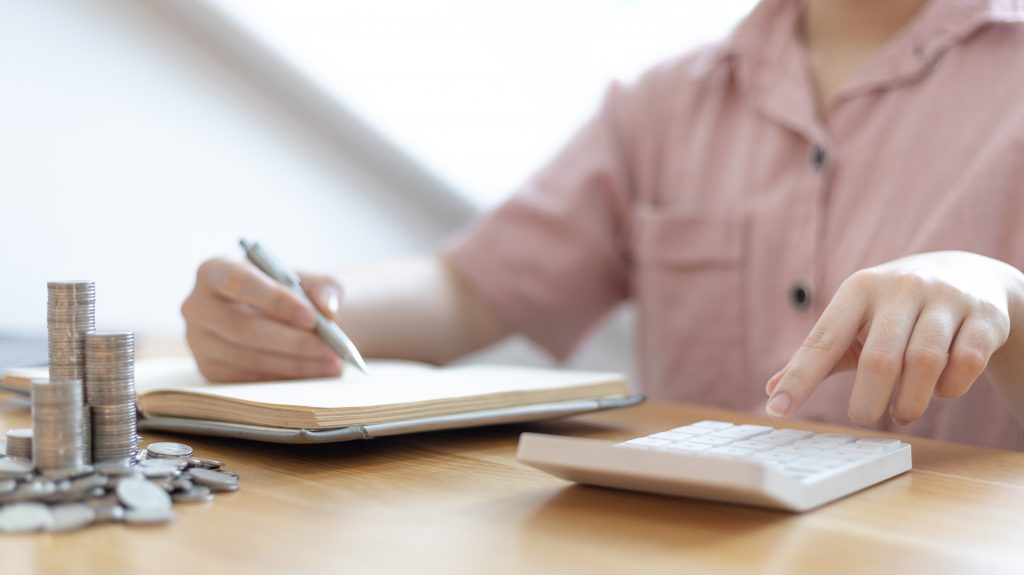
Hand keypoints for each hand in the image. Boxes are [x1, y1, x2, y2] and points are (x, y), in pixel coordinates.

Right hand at [181, 257, 344, 381]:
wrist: (274, 315)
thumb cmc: (287, 291)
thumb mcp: (307, 280)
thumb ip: (323, 287)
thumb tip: (329, 310)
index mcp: (215, 270)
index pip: (240, 283)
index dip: (276, 301)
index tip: (312, 317)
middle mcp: (197, 305)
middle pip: (244, 328)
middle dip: (293, 341)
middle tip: (331, 348)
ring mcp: (198, 341)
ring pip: (248, 358)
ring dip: (295, 364)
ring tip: (332, 364)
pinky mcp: (208, 368)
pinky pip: (247, 378)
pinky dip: (284, 378)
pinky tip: (313, 373)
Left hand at [766, 251, 1023, 425]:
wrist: (970, 274)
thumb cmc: (896, 309)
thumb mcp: (855, 320)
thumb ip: (818, 356)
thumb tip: (771, 391)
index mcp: (858, 290)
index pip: (822, 339)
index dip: (799, 378)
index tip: (777, 410)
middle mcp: (900, 289)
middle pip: (878, 359)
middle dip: (867, 400)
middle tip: (862, 418)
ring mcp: (945, 299)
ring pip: (923, 363)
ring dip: (910, 401)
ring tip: (901, 413)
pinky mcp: (984, 316)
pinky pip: (966, 362)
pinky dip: (950, 388)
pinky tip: (940, 391)